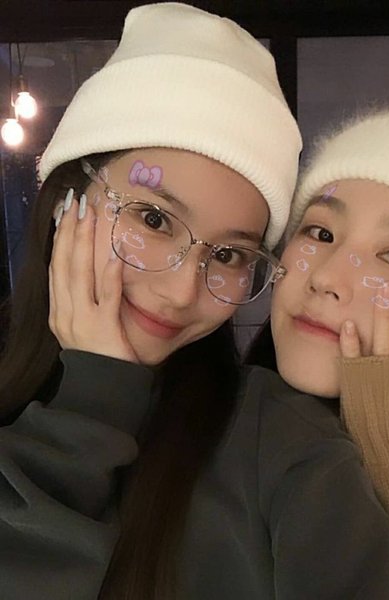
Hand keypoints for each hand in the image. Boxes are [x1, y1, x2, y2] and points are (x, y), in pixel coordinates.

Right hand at [49, 189, 138, 362]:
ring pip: (79, 274)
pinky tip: (115, 254)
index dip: (59, 239)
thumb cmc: (98, 354)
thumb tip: (92, 268)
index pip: (55, 267)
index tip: (65, 213)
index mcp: (58, 311)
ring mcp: (81, 320)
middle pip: (64, 264)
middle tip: (76, 203)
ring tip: (90, 216)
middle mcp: (64, 312)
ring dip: (84, 243)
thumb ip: (82, 300)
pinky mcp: (103, 328)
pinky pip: (106, 296)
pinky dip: (110, 275)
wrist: (103, 388)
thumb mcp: (82, 325)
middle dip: (69, 232)